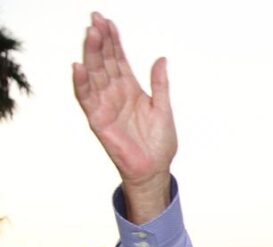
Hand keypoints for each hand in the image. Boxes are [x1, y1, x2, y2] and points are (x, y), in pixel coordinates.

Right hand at [73, 12, 176, 222]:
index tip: (107, 21)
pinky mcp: (98, 120)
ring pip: (94, 75)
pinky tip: (78, 67)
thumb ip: (160, 84)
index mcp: (130, 88)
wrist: (155, 169)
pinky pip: (86, 99)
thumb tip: (161, 59)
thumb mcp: (163, 108)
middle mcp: (114, 93)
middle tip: (95, 20)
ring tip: (90, 35)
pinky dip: (81, 84)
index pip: (118, 59)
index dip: (113, 40)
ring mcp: (104, 105)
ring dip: (91, 55)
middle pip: (104, 62)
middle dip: (100, 41)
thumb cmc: (159, 142)